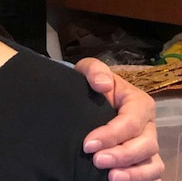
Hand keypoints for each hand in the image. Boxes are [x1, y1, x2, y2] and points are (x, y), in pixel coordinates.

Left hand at [75, 57, 163, 180]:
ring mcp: (148, 145)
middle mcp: (148, 126)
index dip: (111, 135)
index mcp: (139, 103)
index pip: (131, 122)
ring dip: (134, 174)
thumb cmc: (92, 85)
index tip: (88, 145)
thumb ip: (95, 71)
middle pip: (145, 145)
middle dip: (122, 156)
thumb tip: (102, 84)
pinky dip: (140, 180)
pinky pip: (151, 175)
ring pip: (152, 164)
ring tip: (112, 177)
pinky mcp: (143, 161)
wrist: (88, 98)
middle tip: (97, 161)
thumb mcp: (89, 70)